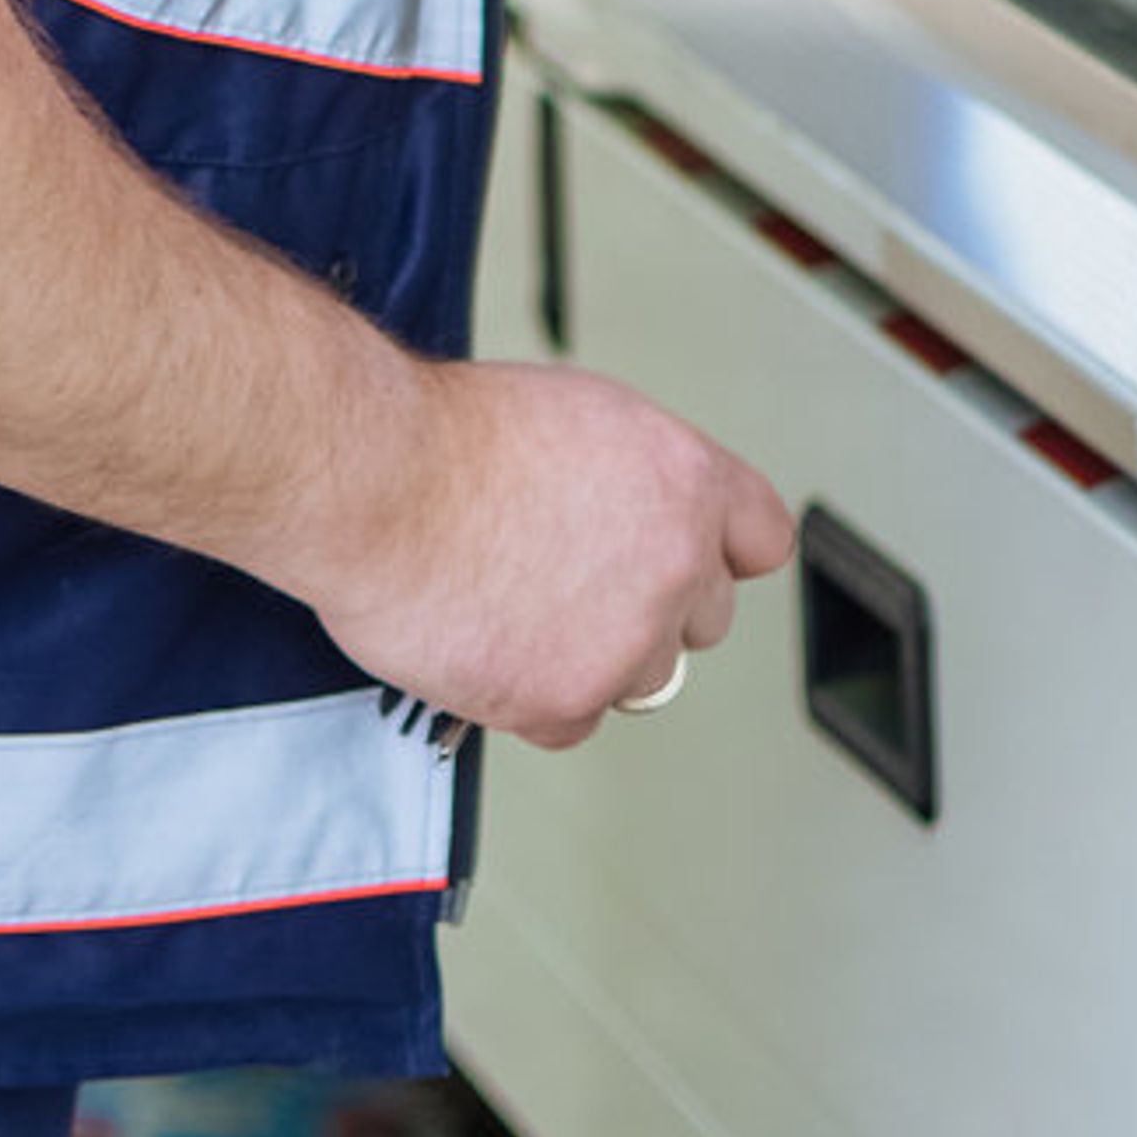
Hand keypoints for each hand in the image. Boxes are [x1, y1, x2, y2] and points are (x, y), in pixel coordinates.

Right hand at [300, 355, 796, 751]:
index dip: (716, 552)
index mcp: (685, 479)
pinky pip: (571, 721)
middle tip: (569, 581)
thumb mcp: (577, 416)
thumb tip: (641, 519)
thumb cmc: (447, 437)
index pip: (761, 539)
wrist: (375, 479)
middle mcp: (675, 562)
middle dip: (647, 608)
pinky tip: (487, 640)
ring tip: (512, 602)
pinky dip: (529, 695)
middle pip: (704, 620)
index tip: (692, 563)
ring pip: (640, 678)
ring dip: (590, 656)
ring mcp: (627, 640)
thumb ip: (636, 479)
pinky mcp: (567, 701)